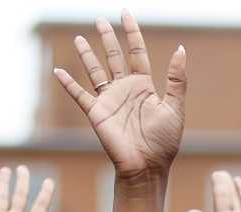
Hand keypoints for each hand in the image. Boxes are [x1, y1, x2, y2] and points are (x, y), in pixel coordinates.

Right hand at [53, 12, 185, 181]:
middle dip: (108, 37)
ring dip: (87, 55)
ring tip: (80, 38)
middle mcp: (125, 90)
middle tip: (100, 19)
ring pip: (95, 71)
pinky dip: (68, 84)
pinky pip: (80, 95)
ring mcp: (109, 100)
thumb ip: (176, 79)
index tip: (126, 13)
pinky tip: (58, 72)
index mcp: (144, 86)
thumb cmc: (164, 142)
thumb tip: (182, 48)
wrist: (147, 167)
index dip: (132, 32)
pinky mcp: (96, 113)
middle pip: (114, 56)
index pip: (137, 52)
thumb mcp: (174, 107)